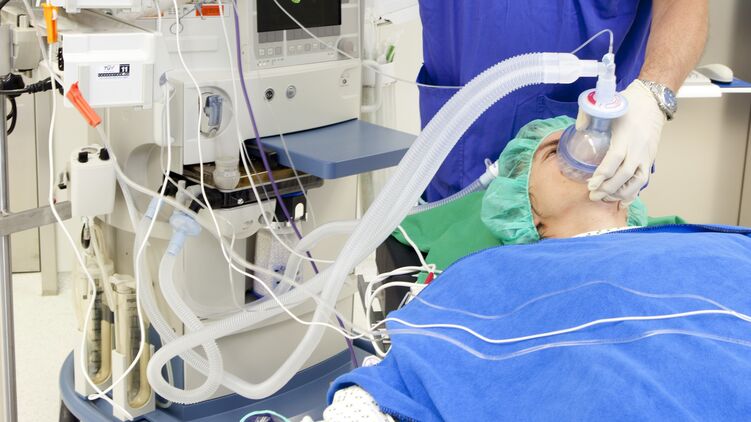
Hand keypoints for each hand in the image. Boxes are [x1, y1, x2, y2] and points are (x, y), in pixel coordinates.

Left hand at [577, 80, 665, 204]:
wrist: (652, 101)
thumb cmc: (627, 104)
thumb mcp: (607, 106)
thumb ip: (589, 114)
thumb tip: (578, 128)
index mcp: (626, 134)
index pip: (615, 158)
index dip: (603, 173)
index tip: (591, 184)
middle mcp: (638, 147)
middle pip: (625, 174)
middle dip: (608, 188)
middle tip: (593, 195)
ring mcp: (646, 154)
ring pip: (637, 181)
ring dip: (620, 193)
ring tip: (605, 198)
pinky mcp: (651, 158)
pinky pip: (644, 180)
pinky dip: (634, 192)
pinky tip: (622, 201)